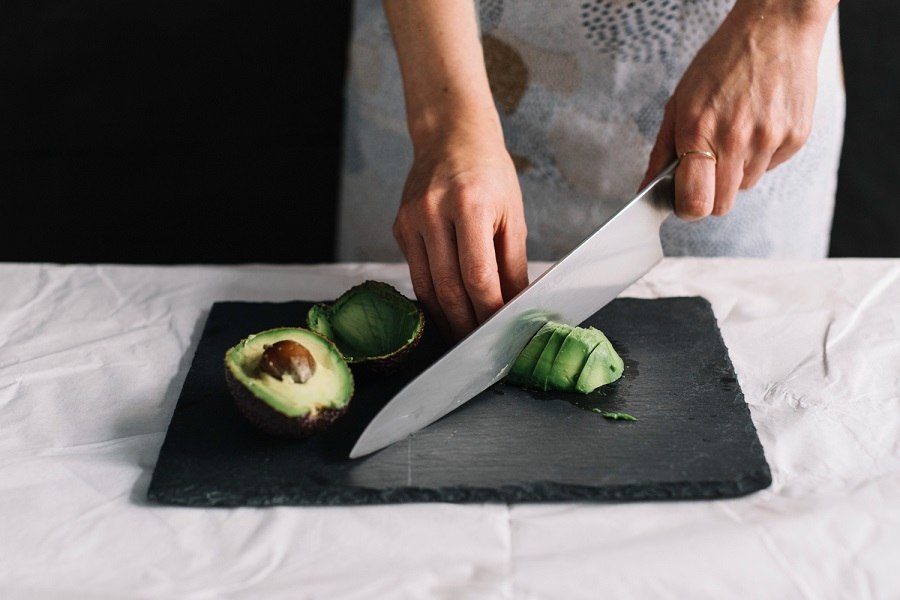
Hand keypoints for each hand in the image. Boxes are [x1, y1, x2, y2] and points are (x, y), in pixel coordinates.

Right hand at [393, 125, 528, 342]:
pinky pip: (416, 274)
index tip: (500, 329)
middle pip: (448, 287)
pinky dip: (433, 298)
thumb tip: (515, 305)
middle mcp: (433, 212)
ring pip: (427, 287)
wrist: (450, 136)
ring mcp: (410, 220)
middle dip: (465, 324)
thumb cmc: (489, 173)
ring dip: (446, 319)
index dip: (488, 309)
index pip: (477, 274)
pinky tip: (447, 312)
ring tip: (463, 338)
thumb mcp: (513, 214)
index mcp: (469, 204)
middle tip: (480, 346)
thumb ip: (512, 264)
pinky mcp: (399, 228)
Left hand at [641, 0, 836, 217]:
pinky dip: (761, 155)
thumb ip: (662, 151)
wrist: (775, 29)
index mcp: (700, 131)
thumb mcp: (679, 102)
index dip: (688, 209)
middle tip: (708, 165)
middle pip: (722, 204)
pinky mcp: (796, 137)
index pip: (696, 202)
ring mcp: (770, 139)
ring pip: (746, 186)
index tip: (685, 200)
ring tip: (735, 132)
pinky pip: (771, 167)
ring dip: (736, 170)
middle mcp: (736, 139)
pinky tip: (758, 123)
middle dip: (711, 193)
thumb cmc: (721, 63)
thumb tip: (647, 189)